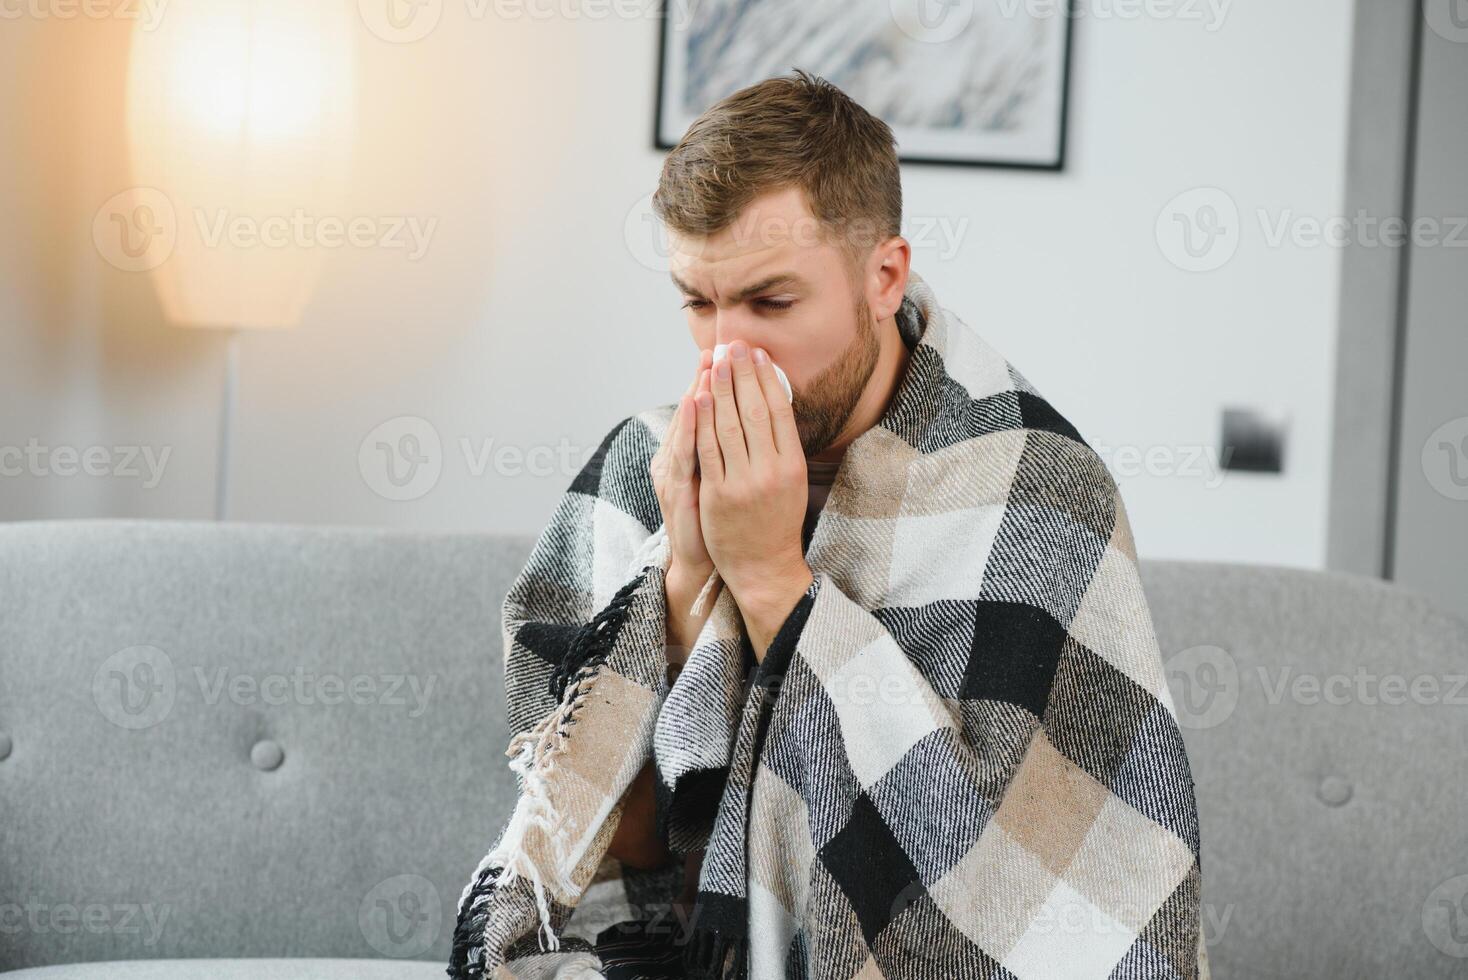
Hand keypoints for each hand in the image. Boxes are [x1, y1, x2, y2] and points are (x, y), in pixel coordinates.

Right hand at [651, 349, 715, 584]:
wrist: (709, 564)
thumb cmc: (721, 522)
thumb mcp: (724, 480)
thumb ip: (728, 449)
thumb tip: (749, 418)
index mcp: (688, 455)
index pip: (701, 410)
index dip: (712, 380)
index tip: (726, 352)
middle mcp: (676, 459)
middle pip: (691, 411)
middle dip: (706, 377)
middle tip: (718, 346)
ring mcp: (673, 473)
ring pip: (685, 425)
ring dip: (696, 391)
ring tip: (708, 363)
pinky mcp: (676, 489)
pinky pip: (683, 452)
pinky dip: (689, 424)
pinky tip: (694, 402)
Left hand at [693, 339, 813, 654]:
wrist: (764, 567)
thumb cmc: (777, 520)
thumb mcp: (792, 481)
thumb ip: (783, 445)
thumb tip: (774, 401)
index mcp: (793, 464)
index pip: (779, 410)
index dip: (767, 378)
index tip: (758, 353)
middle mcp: (771, 471)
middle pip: (755, 411)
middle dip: (742, 374)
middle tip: (734, 345)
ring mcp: (743, 483)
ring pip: (730, 425)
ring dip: (721, 388)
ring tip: (714, 361)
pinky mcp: (717, 494)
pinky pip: (708, 450)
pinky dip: (702, 420)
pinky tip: (699, 396)